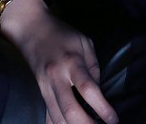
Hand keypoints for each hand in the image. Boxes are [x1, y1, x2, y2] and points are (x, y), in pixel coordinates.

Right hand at [0, 0, 117, 123]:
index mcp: (71, 62)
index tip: (113, 119)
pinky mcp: (39, 92)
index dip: (102, 107)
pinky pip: (48, 115)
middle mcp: (56, 77)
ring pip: (57, 117)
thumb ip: (93, 66)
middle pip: (70, 110)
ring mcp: (45, 87)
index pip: (88, 89)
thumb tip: (99, 90)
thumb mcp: (84, 42)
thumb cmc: (62, 34)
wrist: (32, 29)